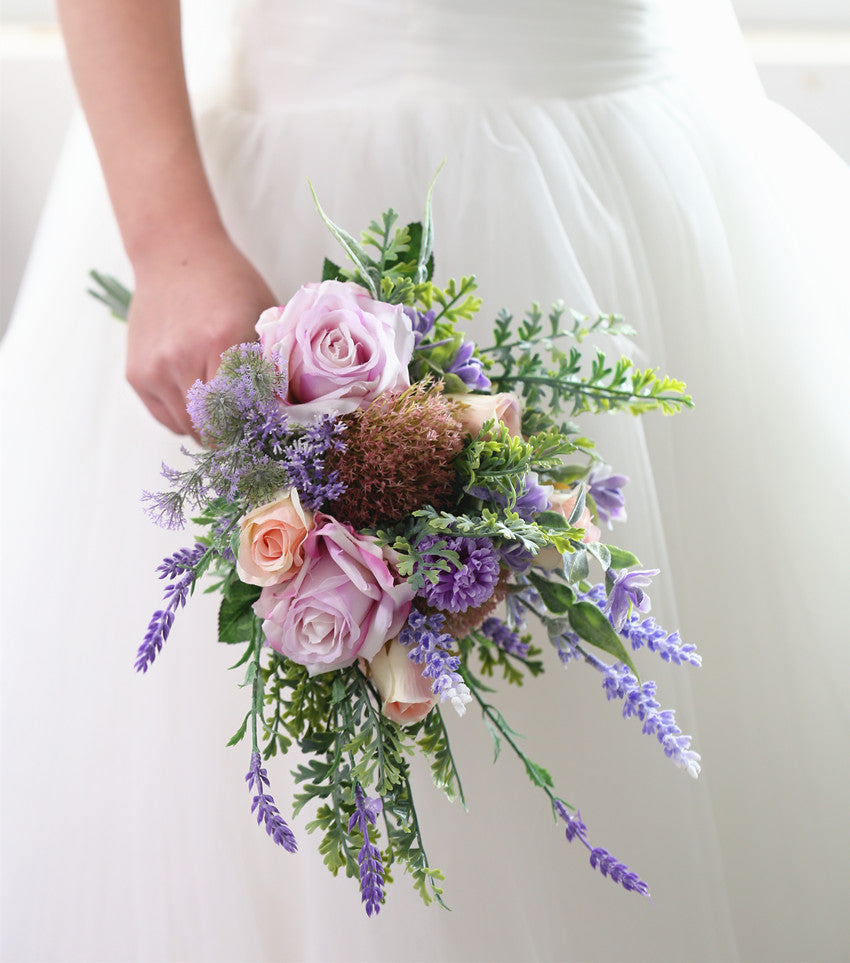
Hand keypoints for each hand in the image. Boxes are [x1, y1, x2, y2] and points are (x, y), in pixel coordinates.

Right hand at [126, 228, 275, 435]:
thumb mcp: (262, 316)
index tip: (266, 431)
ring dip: (209, 430)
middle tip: (249, 430)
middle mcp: (181, 359)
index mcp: (220, 342)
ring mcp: (154, 370)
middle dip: (233, 436)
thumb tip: (285, 411)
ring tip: (226, 412)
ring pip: (188, 430)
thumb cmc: (229, 284)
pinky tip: (199, 400)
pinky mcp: (136, 376)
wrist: (174, 253)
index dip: (254, 429)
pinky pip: (166, 419)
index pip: (240, 414)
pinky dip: (186, 419)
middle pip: (212, 430)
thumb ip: (273, 363)